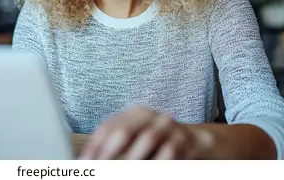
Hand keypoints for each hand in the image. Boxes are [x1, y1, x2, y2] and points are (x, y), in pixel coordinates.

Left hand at [79, 106, 213, 159]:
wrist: (198, 141)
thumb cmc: (160, 143)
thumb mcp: (138, 138)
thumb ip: (116, 145)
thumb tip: (90, 160)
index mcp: (136, 113)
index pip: (109, 126)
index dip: (95, 145)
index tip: (85, 162)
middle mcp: (152, 116)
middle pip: (125, 130)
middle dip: (109, 152)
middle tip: (99, 167)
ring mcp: (170, 127)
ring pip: (147, 139)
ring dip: (132, 158)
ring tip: (122, 170)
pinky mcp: (185, 141)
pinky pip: (167, 153)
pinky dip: (156, 163)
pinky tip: (148, 170)